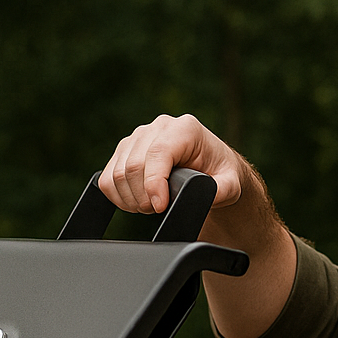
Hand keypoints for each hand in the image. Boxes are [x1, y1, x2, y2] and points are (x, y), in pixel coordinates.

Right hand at [99, 114, 249, 214]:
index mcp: (185, 129)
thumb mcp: (231, 184)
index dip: (154, 184)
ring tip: (152, 206)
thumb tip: (201, 196)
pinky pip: (107, 178)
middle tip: (159, 210)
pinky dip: (118, 197)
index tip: (160, 206)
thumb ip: (221, 190)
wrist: (212, 169)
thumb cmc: (221, 174)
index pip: (158, 153)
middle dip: (143, 197)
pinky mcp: (124, 151)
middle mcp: (159, 127)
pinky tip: (137, 202)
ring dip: (131, 199)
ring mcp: (138, 137)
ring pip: (117, 173)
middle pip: (133, 165)